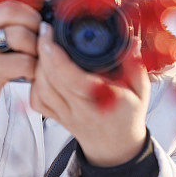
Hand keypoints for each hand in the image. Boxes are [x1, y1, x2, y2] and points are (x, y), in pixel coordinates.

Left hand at [30, 22, 149, 166]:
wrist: (117, 146)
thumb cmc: (128, 114)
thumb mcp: (140, 89)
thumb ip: (135, 64)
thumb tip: (130, 39)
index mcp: (101, 100)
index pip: (70, 77)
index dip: (55, 53)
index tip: (50, 31)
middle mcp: (79, 109)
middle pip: (50, 79)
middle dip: (42, 51)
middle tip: (45, 30)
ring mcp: (65, 115)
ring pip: (40, 89)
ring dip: (38, 66)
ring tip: (44, 47)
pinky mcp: (56, 117)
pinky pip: (37, 100)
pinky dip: (34, 83)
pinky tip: (41, 70)